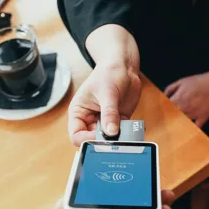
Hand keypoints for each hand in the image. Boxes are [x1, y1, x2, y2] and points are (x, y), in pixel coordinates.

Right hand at [68, 24, 141, 145]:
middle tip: (115, 139)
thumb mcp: (107, 93)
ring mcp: (105, 121)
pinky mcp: (118, 121)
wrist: (124, 67)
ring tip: (125, 133)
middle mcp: (90, 119)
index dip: (86, 140)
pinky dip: (127, 135)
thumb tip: (111, 133)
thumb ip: (109, 114)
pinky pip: (121, 134)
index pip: (76, 135)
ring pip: (108, 139)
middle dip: (103, 141)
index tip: (100, 138)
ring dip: (116, 139)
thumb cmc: (109, 73)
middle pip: (92, 140)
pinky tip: (132, 130)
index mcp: (79, 112)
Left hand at [165, 65, 208, 126]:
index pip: (166, 109)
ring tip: (176, 126)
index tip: (161, 113)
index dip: (163, 111)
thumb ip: (170, 89)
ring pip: (183, 122)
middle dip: (170, 118)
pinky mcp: (204, 117)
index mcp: (178, 99)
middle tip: (166, 121)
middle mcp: (185, 108)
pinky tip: (189, 129)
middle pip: (173, 117)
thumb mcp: (181, 81)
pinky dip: (192, 128)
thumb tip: (163, 96)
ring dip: (179, 123)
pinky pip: (196, 126)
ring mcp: (195, 114)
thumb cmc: (200, 81)